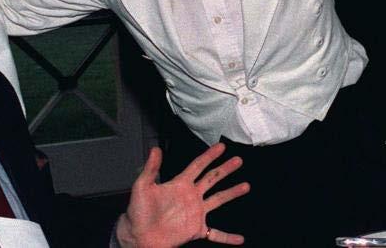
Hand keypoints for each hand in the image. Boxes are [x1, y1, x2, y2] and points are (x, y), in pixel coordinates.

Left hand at [116, 143, 249, 247]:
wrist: (139, 235)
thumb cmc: (138, 211)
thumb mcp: (142, 187)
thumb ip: (151, 168)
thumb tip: (155, 148)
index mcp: (180, 184)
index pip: (198, 166)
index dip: (209, 156)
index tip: (221, 147)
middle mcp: (191, 196)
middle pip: (212, 179)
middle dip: (225, 169)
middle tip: (238, 160)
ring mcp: (195, 212)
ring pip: (218, 200)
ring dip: (232, 193)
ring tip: (246, 185)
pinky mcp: (196, 229)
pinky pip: (216, 234)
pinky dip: (228, 237)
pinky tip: (240, 239)